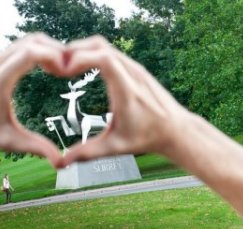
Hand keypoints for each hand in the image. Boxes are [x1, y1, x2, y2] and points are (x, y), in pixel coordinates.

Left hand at [0, 33, 65, 166]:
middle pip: (32, 41)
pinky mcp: (2, 62)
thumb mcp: (9, 141)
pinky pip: (24, 47)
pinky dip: (41, 51)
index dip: (54, 55)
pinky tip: (50, 68)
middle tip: (70, 68)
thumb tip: (60, 162)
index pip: (29, 53)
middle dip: (56, 50)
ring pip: (28, 41)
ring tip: (63, 68)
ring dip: (49, 49)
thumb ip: (37, 148)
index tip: (68, 69)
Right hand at [61, 35, 190, 165]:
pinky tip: (87, 66)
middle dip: (75, 50)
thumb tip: (64, 161)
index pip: (103, 58)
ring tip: (68, 65)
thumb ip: (89, 153)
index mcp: (126, 90)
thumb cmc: (150, 137)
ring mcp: (136, 69)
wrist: (176, 130)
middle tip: (58, 65)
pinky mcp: (138, 70)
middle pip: (100, 46)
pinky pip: (114, 53)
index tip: (63, 70)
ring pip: (107, 47)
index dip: (79, 58)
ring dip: (85, 50)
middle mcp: (133, 74)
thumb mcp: (117, 147)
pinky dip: (97, 54)